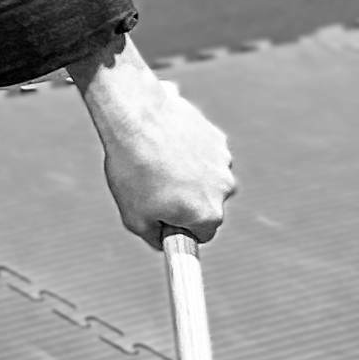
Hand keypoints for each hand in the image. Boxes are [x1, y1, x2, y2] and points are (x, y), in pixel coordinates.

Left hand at [68, 33, 234, 247]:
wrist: (137, 117)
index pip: (201, 235)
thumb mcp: (134, 218)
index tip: (164, 216)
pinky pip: (204, 154)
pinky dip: (189, 152)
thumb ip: (154, 237)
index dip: (179, 227)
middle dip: (186, 201)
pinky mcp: (217, 138)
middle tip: (154, 186)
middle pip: (206, 205)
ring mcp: (223, 161)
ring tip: (156, 162)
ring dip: (188, 175)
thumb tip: (165, 241)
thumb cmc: (133, 171)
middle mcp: (225, 190)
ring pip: (206, 178)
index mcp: (209, 215)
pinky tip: (166, 144)